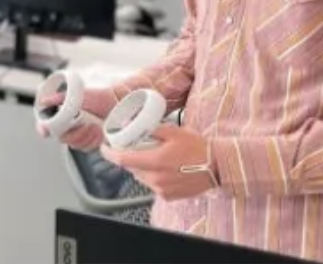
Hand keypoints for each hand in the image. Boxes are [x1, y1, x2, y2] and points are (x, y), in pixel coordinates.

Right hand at [36, 86, 118, 149]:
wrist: (115, 103)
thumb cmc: (96, 97)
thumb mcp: (77, 95)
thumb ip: (59, 98)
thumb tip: (44, 101)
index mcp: (61, 116)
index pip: (45, 125)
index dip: (43, 129)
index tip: (46, 130)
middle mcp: (68, 126)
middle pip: (62, 138)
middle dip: (75, 134)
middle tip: (86, 125)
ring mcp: (78, 135)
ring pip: (75, 144)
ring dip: (86, 137)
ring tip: (95, 126)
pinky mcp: (90, 142)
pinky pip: (86, 148)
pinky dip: (93, 141)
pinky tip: (99, 132)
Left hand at [100, 125, 215, 200]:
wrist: (218, 166)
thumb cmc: (198, 147)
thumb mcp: (174, 131)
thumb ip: (152, 129)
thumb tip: (137, 125)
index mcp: (155, 162)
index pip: (123, 160)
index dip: (110, 154)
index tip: (104, 148)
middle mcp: (156, 178)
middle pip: (132, 168)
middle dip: (130, 158)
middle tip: (138, 147)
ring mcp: (162, 189)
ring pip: (142, 177)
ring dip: (143, 167)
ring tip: (156, 157)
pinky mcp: (169, 196)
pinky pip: (153, 185)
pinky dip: (154, 176)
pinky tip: (166, 169)